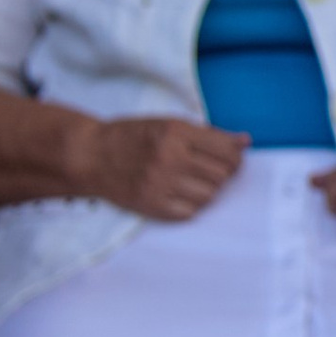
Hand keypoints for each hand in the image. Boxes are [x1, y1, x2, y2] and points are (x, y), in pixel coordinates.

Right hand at [71, 115, 247, 222]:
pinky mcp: (151, 205)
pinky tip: (182, 194)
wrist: (90, 156)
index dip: (235, 157)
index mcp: (175, 132)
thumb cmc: (132, 136)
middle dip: (224, 174)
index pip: (226, 150)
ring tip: (194, 182)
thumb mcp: (168, 124)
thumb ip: (208, 133)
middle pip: (221, 175)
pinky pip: (190, 212)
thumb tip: (245, 141)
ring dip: (209, 190)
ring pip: (209, 195)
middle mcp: (169, 157)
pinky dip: (192, 205)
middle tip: (212, 171)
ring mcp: (160, 184)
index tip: (232, 159)